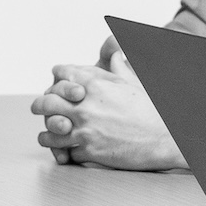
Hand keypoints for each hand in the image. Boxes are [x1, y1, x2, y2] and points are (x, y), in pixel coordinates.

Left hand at [30, 63, 180, 169]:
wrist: (166, 138)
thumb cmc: (151, 110)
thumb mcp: (133, 83)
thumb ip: (118, 68)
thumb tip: (115, 53)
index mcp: (95, 85)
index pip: (61, 74)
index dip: (56, 77)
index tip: (55, 82)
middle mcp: (85, 107)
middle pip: (46, 103)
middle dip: (40, 105)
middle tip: (39, 108)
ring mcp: (85, 131)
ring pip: (49, 131)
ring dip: (48, 132)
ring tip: (49, 133)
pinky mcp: (89, 152)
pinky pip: (65, 152)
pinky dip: (65, 152)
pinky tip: (66, 150)